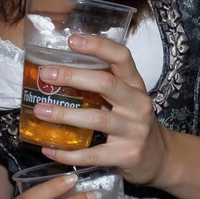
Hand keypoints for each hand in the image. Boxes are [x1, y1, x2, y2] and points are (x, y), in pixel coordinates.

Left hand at [33, 34, 171, 186]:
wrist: (160, 158)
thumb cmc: (133, 121)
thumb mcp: (125, 98)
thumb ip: (101, 85)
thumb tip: (56, 70)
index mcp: (135, 85)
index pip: (122, 57)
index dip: (98, 46)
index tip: (72, 40)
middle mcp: (137, 104)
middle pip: (106, 84)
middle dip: (72, 77)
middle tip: (45, 74)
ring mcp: (133, 131)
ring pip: (96, 119)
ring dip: (64, 114)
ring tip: (40, 111)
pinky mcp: (126, 155)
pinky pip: (92, 154)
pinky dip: (67, 152)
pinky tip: (48, 148)